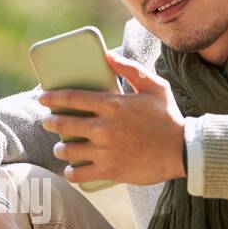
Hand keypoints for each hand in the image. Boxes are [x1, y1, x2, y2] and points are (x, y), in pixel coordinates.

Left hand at [36, 51, 185, 186]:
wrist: (184, 150)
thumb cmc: (169, 118)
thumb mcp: (154, 86)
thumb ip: (130, 69)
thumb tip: (108, 55)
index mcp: (113, 104)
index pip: (72, 97)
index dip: (52, 97)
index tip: (43, 98)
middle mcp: (104, 127)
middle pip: (64, 123)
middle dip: (51, 122)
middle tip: (49, 122)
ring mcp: (106, 150)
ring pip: (68, 149)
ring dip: (60, 148)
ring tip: (61, 147)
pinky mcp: (110, 170)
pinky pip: (79, 173)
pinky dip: (71, 172)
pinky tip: (71, 169)